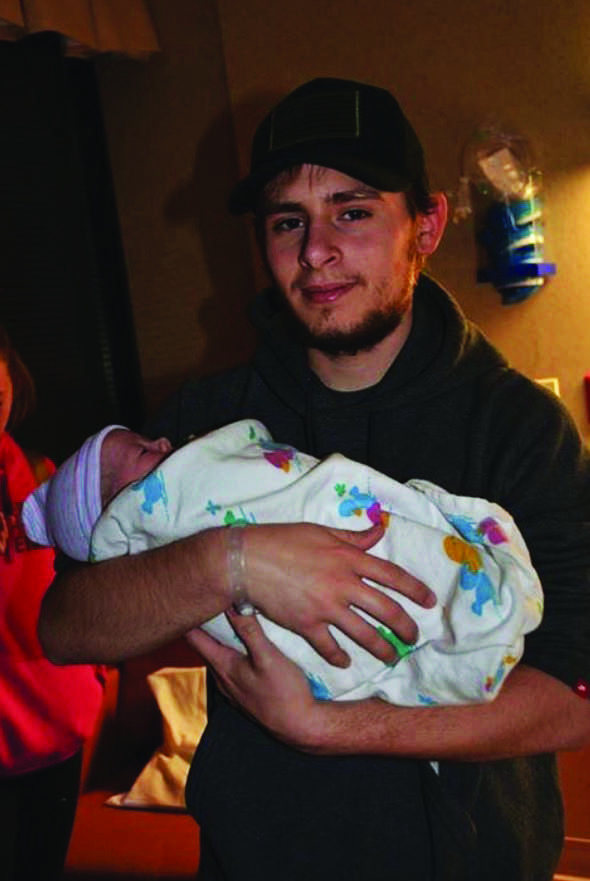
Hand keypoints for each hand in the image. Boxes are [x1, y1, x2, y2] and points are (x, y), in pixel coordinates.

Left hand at [186, 611, 320, 749]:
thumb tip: (234, 604)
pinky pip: (234, 666)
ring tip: (230, 616)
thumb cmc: (285, 692)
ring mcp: (234, 687)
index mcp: (223, 666)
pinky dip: (236, 651)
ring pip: (221, 655)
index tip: (191, 598)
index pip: (194, 637)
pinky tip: (250, 646)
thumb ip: (249, 630)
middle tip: (212, 599)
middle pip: (206, 645)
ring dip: (224, 637)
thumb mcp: (268, 656)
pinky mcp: (247, 692)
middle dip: (207, 623)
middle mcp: (223, 678)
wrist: (302, 726)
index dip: (190, 617)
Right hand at [238, 522, 435, 667]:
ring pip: (365, 634)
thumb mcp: (320, 531)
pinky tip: (346, 663)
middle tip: (413, 638)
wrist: (246, 560)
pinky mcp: (306, 625)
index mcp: (348, 558)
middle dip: (405, 627)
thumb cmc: (282, 540)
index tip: (429, 601)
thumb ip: (353, 536)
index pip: (392, 575)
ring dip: (382, 649)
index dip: (415, 589)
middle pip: (386, 610)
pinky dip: (340, 657)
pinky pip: (330, 647)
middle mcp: (343, 584)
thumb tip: (380, 529)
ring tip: (392, 657)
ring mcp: (326, 607)